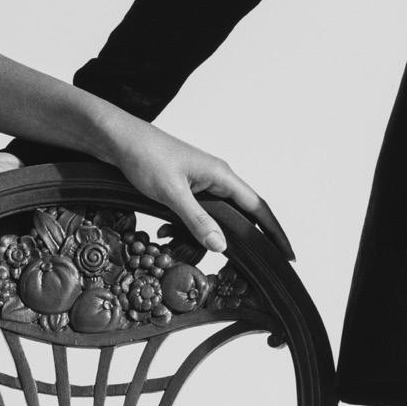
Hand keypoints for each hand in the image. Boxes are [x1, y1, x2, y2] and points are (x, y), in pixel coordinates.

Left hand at [101, 117, 294, 259]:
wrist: (117, 140)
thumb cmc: (145, 157)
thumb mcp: (171, 193)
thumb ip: (197, 220)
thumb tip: (222, 246)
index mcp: (221, 175)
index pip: (259, 207)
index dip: (275, 232)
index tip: (289, 255)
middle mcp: (216, 178)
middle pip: (237, 216)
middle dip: (230, 240)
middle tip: (232, 265)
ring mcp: (200, 182)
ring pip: (212, 218)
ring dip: (196, 234)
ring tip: (175, 241)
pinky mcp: (184, 187)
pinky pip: (193, 214)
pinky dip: (182, 226)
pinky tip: (165, 231)